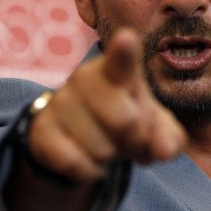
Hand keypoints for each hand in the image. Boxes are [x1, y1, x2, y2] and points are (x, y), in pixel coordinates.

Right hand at [27, 28, 187, 181]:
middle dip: (134, 140)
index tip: (126, 39)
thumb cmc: (126, 121)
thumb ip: (169, 137)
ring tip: (106, 145)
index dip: (124, 51)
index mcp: (119, 70)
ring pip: (101, 148)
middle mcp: (86, 78)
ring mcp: (60, 101)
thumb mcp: (155, 128)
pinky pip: (74, 163)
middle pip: (125, 121)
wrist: (79, 137)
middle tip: (128, 137)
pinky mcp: (42, 128)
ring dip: (110, 158)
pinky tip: (87, 160)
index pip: (122, 59)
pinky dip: (89, 172)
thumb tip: (165, 151)